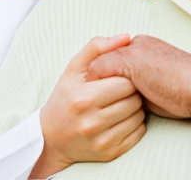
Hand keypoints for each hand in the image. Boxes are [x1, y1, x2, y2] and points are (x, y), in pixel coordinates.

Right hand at [31, 35, 146, 177]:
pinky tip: (121, 118)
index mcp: (83, 98)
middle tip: (121, 91)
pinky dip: (135, 124)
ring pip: (139, 116)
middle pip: (134, 99)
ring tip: (120, 103)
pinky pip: (139, 133)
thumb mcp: (73, 68)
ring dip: (135, 108)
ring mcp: (101, 140)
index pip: (126, 82)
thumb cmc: (65, 97)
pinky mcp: (110, 153)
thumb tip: (126, 37)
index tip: (119, 77)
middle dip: (132, 92)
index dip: (127, 77)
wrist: (51, 138)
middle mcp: (91, 122)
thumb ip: (97, 47)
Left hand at [88, 35, 190, 120]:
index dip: (108, 82)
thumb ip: (139, 84)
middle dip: (98, 84)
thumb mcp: (157, 84)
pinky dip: (95, 89)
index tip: (104, 98)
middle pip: (104, 62)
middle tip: (92, 104)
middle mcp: (137, 44)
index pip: (116, 61)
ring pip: (97, 67)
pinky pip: (96, 72)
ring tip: (95, 106)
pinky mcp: (126, 60)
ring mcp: (131, 50)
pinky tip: (101, 103)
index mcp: (147, 47)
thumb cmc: (185, 92)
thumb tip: (123, 99)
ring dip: (95, 88)